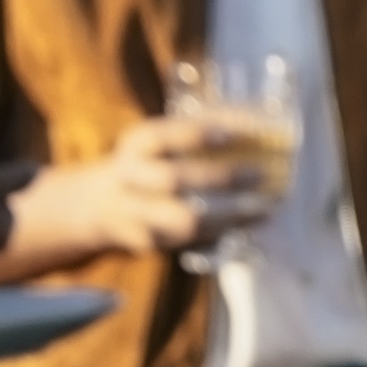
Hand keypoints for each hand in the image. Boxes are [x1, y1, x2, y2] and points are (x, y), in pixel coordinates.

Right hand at [0, 103, 255, 275]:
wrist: (102, 205)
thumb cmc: (153, 163)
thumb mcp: (163, 140)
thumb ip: (202, 130)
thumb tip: (259, 123)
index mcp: (136, 145)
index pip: (160, 137)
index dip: (195, 135)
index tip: (232, 135)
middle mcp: (130, 178)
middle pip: (172, 180)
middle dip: (220, 177)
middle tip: (259, 174)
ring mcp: (135, 214)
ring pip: (184, 220)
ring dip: (229, 215)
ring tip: (263, 208)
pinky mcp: (149, 243)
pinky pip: (190, 242)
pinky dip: (222, 234)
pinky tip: (249, 226)